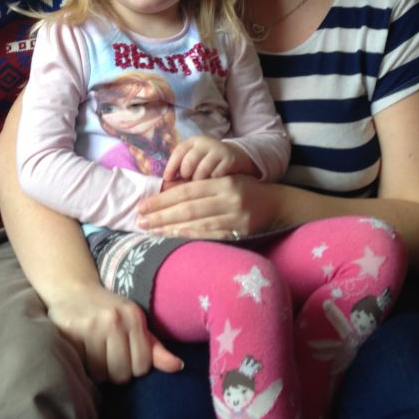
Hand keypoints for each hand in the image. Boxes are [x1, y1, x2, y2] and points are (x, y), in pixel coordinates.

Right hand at [45, 280, 182, 383]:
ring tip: (93, 352)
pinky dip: (81, 364)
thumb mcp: (134, 323)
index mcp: (134, 316)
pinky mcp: (71, 331)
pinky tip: (81, 350)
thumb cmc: (108, 310)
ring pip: (100, 374)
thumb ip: (154, 348)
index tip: (124, 355)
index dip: (132, 367)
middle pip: (121, 374)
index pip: (142, 366)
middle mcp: (114, 319)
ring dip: (97, 370)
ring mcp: (91, 325)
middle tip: (106, 355)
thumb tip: (179, 367)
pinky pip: (82, 366)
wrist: (72, 289)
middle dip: (114, 371)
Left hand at [138, 174, 278, 239]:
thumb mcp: (225, 180)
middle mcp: (230, 199)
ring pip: (198, 224)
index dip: (162, 199)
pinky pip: (211, 236)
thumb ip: (201, 186)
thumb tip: (165, 194)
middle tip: (140, 221)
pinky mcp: (241, 234)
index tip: (143, 206)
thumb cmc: (244, 190)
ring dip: (172, 229)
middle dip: (161, 215)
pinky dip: (191, 237)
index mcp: (223, 182)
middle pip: (189, 208)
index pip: (186, 191)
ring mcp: (236, 218)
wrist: (277, 205)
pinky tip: (174, 238)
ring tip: (152, 231)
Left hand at [163, 136, 258, 183]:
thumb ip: (180, 172)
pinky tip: (214, 184)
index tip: (167, 179)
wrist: (236, 158)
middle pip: (188, 162)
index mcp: (192, 142)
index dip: (171, 166)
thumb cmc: (209, 164)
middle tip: (189, 182)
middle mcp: (205, 143)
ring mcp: (218, 150)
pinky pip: (216, 175)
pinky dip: (213, 182)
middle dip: (186, 176)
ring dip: (199, 181)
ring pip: (202, 171)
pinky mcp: (230, 159)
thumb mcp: (194, 163)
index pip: (178, 152)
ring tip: (201, 185)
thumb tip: (165, 188)